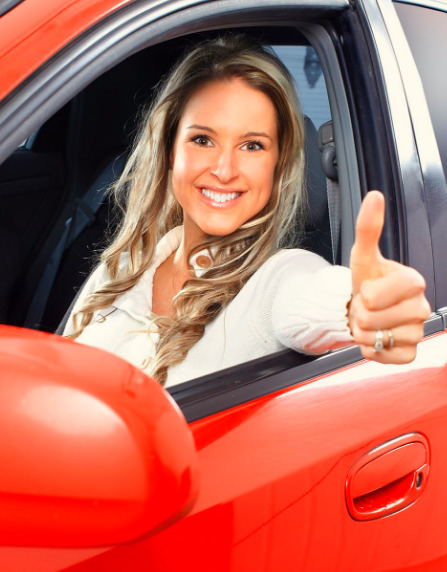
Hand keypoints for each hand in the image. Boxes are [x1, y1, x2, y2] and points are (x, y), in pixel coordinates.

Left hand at [348, 191, 430, 362]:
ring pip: (378, 339)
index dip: (367, 294)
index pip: (382, 294)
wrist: (364, 310)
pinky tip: (376, 338)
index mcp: (413, 281)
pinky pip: (385, 357)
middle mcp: (422, 307)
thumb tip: (374, 196)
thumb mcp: (362, 257)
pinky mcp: (411, 354)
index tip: (367, 290)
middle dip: (360, 315)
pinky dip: (372, 351)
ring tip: (369, 322)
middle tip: (366, 308)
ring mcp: (419, 332)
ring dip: (363, 333)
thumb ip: (368, 228)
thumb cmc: (367, 282)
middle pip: (374, 318)